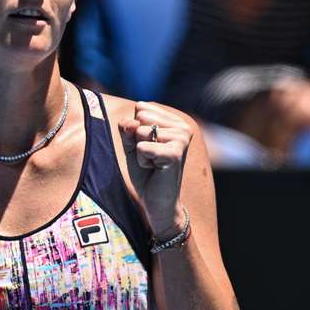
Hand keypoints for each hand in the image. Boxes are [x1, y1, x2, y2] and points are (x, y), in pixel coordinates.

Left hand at [118, 102, 193, 238]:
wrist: (157, 201)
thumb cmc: (146, 172)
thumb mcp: (131, 145)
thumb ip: (127, 128)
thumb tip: (132, 122)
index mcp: (174, 120)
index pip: (141, 108)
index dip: (135, 130)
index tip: (147, 147)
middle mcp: (182, 126)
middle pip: (140, 117)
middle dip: (137, 139)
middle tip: (150, 157)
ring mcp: (181, 138)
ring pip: (140, 131)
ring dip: (140, 151)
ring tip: (153, 163)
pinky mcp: (176, 152)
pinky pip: (142, 147)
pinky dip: (142, 160)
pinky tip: (155, 169)